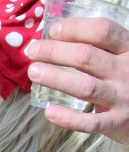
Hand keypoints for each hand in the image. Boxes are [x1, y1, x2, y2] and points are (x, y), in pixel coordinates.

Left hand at [25, 17, 128, 144]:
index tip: (54, 31)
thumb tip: (55, 38)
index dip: (76, 28)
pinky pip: (90, 122)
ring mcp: (122, 98)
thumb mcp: (122, 57)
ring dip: (56, 79)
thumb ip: (99, 48)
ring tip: (34, 72)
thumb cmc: (127, 79)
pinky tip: (49, 112)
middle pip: (87, 57)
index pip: (103, 31)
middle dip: (55, 52)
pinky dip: (68, 118)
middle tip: (32, 51)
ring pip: (85, 87)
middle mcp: (127, 71)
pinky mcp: (116, 122)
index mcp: (128, 49)